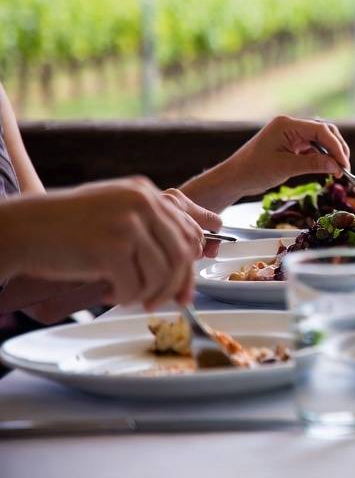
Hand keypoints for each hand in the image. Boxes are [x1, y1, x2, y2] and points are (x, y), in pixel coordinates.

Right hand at [4, 177, 217, 308]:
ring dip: (148, 293)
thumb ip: (147, 225)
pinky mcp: (111, 249)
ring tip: (129, 296)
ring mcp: (127, 225)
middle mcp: (142, 203)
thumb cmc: (65, 225)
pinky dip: (126, 297)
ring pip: (161, 274)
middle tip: (161, 302)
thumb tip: (182, 260)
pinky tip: (110, 293)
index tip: (184, 288)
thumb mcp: (113, 209)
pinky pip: (135, 286)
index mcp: (145, 193)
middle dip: (174, 286)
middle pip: (181, 254)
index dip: (190, 266)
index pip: (188, 232)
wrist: (23, 228)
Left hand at [187, 116, 350, 210]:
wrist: (234, 178)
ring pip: (320, 139)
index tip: (344, 165)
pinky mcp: (291, 144)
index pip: (320, 130)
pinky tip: (326, 168)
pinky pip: (312, 147)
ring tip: (337, 169)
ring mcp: (291, 134)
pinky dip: (321, 157)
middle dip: (336, 148)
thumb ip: (313, 164)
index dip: (336, 147)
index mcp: (287, 124)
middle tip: (344, 167)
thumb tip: (337, 166)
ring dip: (330, 153)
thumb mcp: (285, 167)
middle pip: (324, 131)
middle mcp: (290, 125)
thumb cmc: (254, 171)